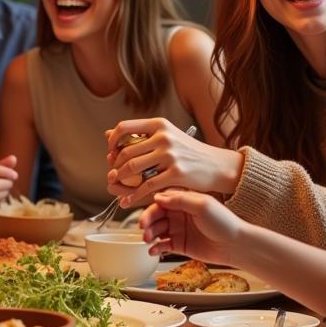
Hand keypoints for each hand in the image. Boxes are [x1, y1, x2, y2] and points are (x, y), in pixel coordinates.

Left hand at [106, 118, 242, 205]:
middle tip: (112, 175)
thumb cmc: (190, 152)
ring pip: (132, 168)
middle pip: (126, 152)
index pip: (124, 127)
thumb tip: (107, 134)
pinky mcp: (176, 173)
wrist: (218, 165)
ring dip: (120, 181)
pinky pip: (146, 186)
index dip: (112, 140)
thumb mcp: (167, 135)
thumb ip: (140, 135)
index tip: (110, 152)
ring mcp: (170, 155)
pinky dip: (133, 196)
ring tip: (116, 187)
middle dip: (114, 166)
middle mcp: (163, 137)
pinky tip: (128, 201)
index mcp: (159, 125)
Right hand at [140, 189, 246, 265]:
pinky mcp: (180, 245)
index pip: (162, 201)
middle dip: (147, 222)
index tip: (144, 217)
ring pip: (157, 230)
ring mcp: (179, 230)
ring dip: (150, 235)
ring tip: (148, 240)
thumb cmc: (224, 223)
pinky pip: (163, 245)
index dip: (151, 209)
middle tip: (143, 229)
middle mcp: (180, 214)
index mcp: (185, 201)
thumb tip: (158, 196)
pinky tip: (154, 250)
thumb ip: (180, 199)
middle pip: (156, 216)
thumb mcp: (202, 205)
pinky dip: (156, 248)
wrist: (236, 245)